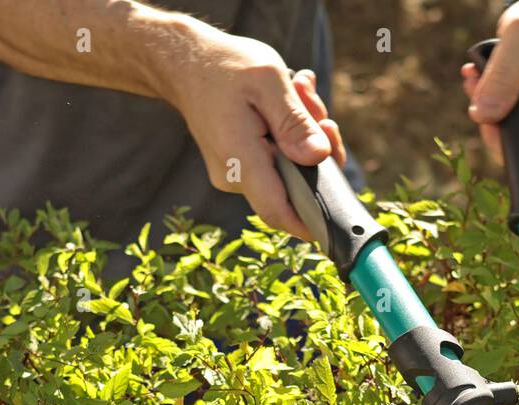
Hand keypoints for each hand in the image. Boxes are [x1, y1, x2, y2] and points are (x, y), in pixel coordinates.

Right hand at [160, 27, 346, 239]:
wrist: (184, 64)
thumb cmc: (224, 66)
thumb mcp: (268, 80)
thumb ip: (294, 122)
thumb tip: (319, 156)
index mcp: (239, 158)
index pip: (276, 210)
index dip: (308, 223)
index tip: (333, 226)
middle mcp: (234, 175)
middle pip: (293, 183)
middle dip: (316, 147)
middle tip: (312, 101)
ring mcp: (235, 173)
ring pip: (288, 167)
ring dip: (303, 132)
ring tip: (298, 89)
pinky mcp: (239, 165)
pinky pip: (276, 158)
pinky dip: (288, 133)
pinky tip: (286, 100)